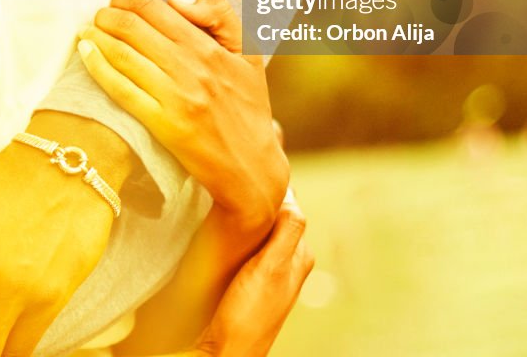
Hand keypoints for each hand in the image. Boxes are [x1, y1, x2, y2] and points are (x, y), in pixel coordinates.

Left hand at [78, 0, 287, 238]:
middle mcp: (190, 69)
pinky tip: (85, 54)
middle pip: (134, 27)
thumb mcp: (249, 53)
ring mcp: (175, 97)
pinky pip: (122, 89)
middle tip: (99, 14)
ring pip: (123, 54)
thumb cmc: (248, 106)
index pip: (156, 8)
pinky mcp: (162, 124)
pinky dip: (98, 67)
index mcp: (209, 48)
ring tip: (86, 30)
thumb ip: (220, 15)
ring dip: (97, 35)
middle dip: (108, 14)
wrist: (251, 166)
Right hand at [193, 200, 313, 356]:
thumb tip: (293, 197)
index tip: (250, 186)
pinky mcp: (252, 276)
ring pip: (262, 228)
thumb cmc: (248, 315)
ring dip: (247, 219)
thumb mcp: (271, 268)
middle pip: (277, 216)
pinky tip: (227, 234)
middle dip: (259, 204)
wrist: (226, 351)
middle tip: (237, 198)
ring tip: (230, 213)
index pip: (291, 206)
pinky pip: (250, 242)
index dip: (272, 193)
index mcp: (300, 255)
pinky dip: (240, 234)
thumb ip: (287, 233)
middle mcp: (290, 260)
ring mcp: (271, 268)